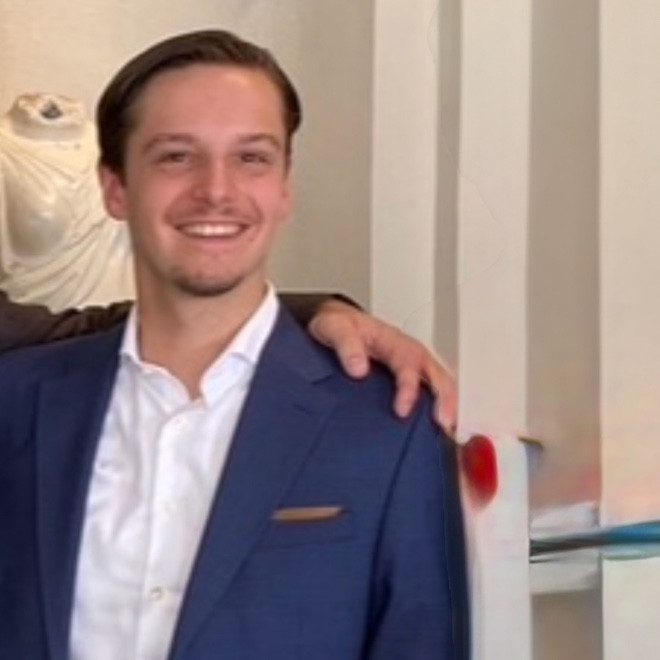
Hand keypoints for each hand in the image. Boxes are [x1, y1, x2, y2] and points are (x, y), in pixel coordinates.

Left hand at [308, 300, 456, 433]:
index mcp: (393, 341)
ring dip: (447, 405)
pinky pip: (432, 389)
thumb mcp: (335, 328)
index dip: (408, 388)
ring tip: (447, 430)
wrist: (337, 323)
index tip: (402, 410)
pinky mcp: (410, 375)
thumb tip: (358, 369)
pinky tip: (438, 426)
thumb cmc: (339, 325)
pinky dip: (440, 406)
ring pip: (440, 382)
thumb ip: (346, 346)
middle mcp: (408, 352)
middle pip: (436, 374)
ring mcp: (412, 364)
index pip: (408, 365)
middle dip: (444, 398)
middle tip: (443, 424)